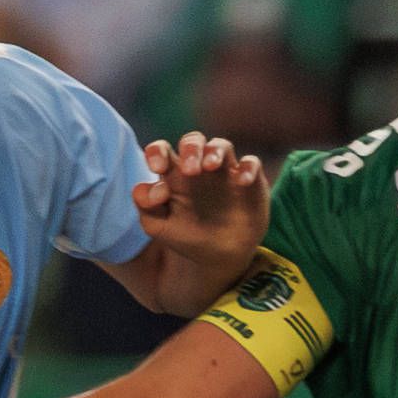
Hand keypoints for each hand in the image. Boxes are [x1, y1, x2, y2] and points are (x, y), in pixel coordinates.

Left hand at [133, 133, 263, 269]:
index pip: (161, 151)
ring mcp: (224, 171)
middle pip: (192, 141)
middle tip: (190, 170)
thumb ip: (146, 209)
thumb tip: (154, 190)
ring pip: (220, 145)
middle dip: (190, 148)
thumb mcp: (159, 228)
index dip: (157, 152)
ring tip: (211, 166)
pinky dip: (247, 168)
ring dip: (215, 152)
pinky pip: (251, 163)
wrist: (221, 256)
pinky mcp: (249, 180)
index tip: (158, 167)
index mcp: (172, 175)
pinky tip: (241, 182)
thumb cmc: (187, 236)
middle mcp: (198, 167)